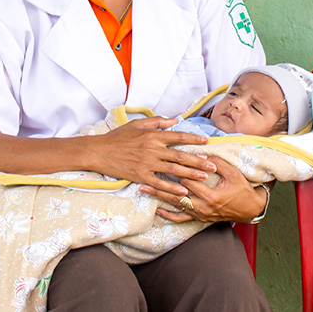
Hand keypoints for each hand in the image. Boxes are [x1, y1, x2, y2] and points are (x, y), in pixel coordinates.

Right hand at [88, 116, 215, 195]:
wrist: (99, 151)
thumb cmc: (117, 137)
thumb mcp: (137, 124)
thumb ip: (157, 122)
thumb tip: (174, 120)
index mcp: (153, 135)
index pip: (178, 137)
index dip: (194, 140)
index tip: (207, 142)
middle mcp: (153, 149)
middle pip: (180, 155)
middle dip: (198, 161)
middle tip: (213, 165)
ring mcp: (147, 163)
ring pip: (173, 170)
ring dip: (190, 174)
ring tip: (204, 177)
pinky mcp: (140, 176)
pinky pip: (159, 183)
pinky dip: (172, 188)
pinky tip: (183, 192)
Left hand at [147, 156, 265, 223]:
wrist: (249, 209)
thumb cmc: (242, 189)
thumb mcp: (233, 173)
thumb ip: (216, 163)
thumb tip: (199, 153)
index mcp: (211, 195)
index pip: (188, 181)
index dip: (176, 170)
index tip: (163, 159)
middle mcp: (203, 207)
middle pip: (176, 194)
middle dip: (160, 183)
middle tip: (144, 174)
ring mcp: (200, 215)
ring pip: (175, 206)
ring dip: (158, 197)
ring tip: (144, 189)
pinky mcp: (199, 219)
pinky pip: (180, 218)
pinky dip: (168, 214)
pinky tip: (157, 209)